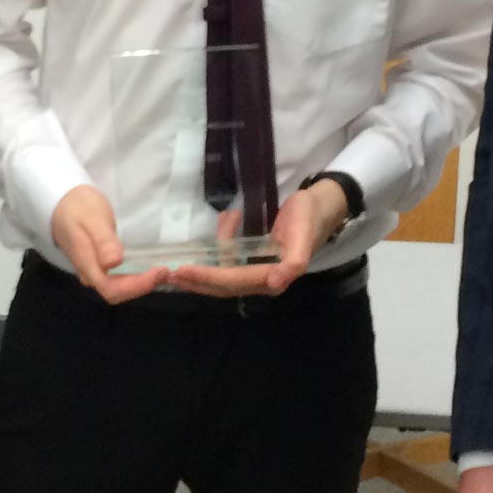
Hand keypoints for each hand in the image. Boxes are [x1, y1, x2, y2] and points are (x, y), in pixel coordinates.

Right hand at [49, 184, 166, 303]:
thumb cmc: (79, 208)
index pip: (111, 289)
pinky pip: (117, 279)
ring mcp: (93, 271)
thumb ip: (103, 241)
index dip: (136, 287)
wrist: (62, 203)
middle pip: (116, 292)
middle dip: (143, 286)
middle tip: (167, 272)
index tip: (158, 272)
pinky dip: (136, 277)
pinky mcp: (99, 266)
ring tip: (162, 271)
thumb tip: (114, 264)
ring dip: (141, 283)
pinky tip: (149, 268)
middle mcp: (89, 274)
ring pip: (117, 287)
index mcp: (86, 264)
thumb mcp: (93, 219)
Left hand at [170, 179, 349, 297]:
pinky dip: (222, 244)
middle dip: (197, 280)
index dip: (208, 278)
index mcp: (274, 277)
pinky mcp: (256, 260)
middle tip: (171, 272)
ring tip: (188, 252)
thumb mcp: (304, 235)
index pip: (233, 281)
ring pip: (224, 275)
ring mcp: (259, 271)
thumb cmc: (309, 219)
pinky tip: (225, 222)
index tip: (184, 270)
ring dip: (205, 265)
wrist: (321, 208)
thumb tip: (278, 281)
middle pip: (224, 285)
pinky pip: (231, 260)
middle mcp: (264, 279)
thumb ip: (294, 261)